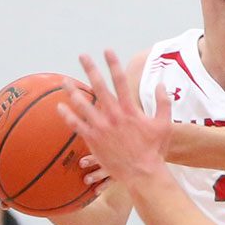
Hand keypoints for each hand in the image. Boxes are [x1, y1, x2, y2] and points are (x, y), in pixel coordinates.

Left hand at [59, 50, 171, 188]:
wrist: (143, 173)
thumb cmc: (154, 150)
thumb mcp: (164, 124)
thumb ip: (163, 102)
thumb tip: (161, 84)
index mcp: (130, 110)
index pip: (120, 80)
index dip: (113, 64)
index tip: (107, 50)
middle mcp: (114, 115)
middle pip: (99, 87)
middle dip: (90, 69)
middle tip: (82, 56)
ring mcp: (102, 128)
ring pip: (83, 104)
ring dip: (73, 91)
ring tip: (64, 80)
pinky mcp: (93, 141)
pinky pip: (76, 125)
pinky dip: (67, 115)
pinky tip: (59, 107)